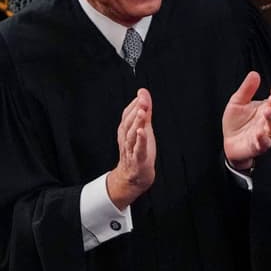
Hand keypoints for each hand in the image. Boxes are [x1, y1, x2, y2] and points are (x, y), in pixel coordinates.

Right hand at [106, 88, 155, 208]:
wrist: (135, 177)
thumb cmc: (139, 151)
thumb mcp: (143, 129)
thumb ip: (145, 111)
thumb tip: (144, 92)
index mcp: (125, 130)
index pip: (127, 114)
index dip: (135, 103)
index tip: (142, 93)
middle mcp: (126, 138)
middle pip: (129, 122)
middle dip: (136, 110)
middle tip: (143, 99)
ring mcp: (131, 149)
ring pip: (132, 134)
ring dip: (137, 122)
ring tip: (142, 112)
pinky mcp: (138, 160)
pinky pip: (138, 149)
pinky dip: (140, 140)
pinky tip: (142, 132)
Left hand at [223, 71, 270, 169]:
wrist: (228, 142)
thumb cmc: (235, 123)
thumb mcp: (238, 102)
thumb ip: (247, 89)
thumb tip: (254, 74)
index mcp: (266, 109)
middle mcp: (268, 122)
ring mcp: (264, 134)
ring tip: (267, 110)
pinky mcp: (258, 146)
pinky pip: (264, 144)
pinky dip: (264, 139)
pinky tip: (260, 133)